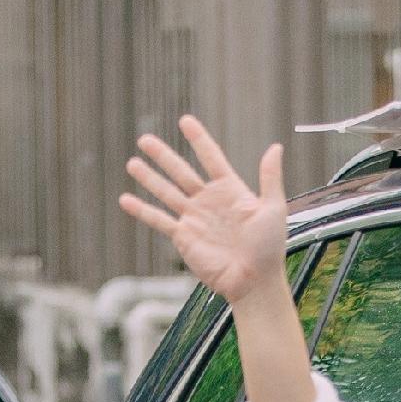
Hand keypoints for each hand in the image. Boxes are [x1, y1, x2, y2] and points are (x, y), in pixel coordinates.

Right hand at [119, 118, 287, 306]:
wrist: (254, 281)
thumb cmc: (269, 247)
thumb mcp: (273, 208)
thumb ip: (270, 177)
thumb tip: (275, 146)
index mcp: (231, 190)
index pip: (211, 158)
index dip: (198, 140)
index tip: (185, 121)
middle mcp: (209, 201)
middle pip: (181, 171)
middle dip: (163, 155)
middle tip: (144, 139)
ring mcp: (194, 218)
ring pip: (166, 192)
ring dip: (149, 178)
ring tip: (131, 162)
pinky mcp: (183, 236)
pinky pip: (158, 220)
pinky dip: (142, 210)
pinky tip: (125, 199)